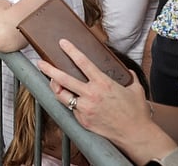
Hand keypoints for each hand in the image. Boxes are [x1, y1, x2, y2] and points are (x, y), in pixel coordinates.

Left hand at [38, 39, 153, 146]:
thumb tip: (127, 70)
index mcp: (103, 83)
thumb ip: (130, 77)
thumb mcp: (136, 89)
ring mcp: (85, 108)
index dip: (71, 51)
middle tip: (40, 63)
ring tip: (51, 81)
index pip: (83, 62)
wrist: (135, 135)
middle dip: (49, 69)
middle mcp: (91, 94)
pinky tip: (68, 99)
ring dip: (54, 87)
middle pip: (63, 79)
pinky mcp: (83, 120)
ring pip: (61, 95)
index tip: (63, 43)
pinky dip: (69, 103)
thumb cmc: (136, 112)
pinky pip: (71, 109)